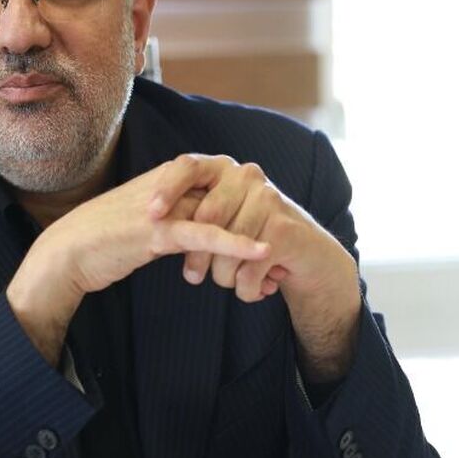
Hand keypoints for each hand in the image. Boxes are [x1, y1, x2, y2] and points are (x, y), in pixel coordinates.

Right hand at [6, 161, 269, 364]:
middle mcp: (169, 186)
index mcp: (167, 179)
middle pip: (227, 192)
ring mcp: (163, 205)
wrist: (65, 255)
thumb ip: (173, 219)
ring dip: (252, 230)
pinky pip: (205, 232)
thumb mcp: (145, 224)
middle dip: (255, 218)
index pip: (220, 181)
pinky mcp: (156, 230)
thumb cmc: (101, 241)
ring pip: (220, 210)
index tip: (264, 231)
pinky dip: (236, 241)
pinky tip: (262, 251)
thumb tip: (199, 232)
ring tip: (281, 249)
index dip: (245, 204)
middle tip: (277, 248)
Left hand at [147, 155, 361, 381]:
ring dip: (224, 279)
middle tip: (193, 277)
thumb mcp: (221, 216)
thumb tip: (150, 223)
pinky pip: (247, 270)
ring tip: (233, 282)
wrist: (308, 255)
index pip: (188, 166)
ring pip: (225, 250)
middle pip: (204, 218)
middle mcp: (247, 177)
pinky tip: (254, 291)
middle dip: (197, 257)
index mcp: (224, 168)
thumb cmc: (254, 236)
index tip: (151, 216)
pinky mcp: (284, 232)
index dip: (167, 189)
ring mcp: (268, 201)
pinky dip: (246, 290)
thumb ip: (191, 212)